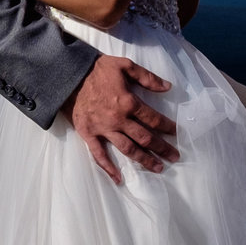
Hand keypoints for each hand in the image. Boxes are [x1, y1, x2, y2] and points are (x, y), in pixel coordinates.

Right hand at [64, 53, 177, 181]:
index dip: (167, 127)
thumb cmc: (97, 69)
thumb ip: (147, 77)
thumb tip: (167, 87)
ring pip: (128, 149)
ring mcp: (103, 129)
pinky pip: (99, 154)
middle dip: (162, 148)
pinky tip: (119, 179)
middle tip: (174, 157)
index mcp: (128, 102)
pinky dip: (108, 168)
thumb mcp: (125, 65)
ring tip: (158, 168)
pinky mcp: (88, 134)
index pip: (153, 119)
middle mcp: (119, 120)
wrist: (69, 75)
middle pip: (145, 138)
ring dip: (144, 160)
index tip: (176, 133)